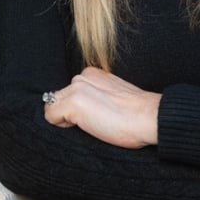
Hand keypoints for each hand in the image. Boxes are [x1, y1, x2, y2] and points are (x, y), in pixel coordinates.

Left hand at [44, 67, 160, 148]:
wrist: (148, 117)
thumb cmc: (136, 114)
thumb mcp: (113, 95)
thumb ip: (96, 94)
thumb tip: (83, 108)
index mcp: (93, 73)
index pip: (70, 90)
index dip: (77, 107)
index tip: (96, 115)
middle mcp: (83, 76)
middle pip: (59, 97)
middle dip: (68, 111)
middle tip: (94, 121)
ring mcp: (77, 88)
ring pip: (53, 105)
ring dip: (65, 118)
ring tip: (91, 124)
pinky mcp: (73, 103)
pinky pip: (51, 117)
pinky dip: (61, 126)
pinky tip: (85, 126)